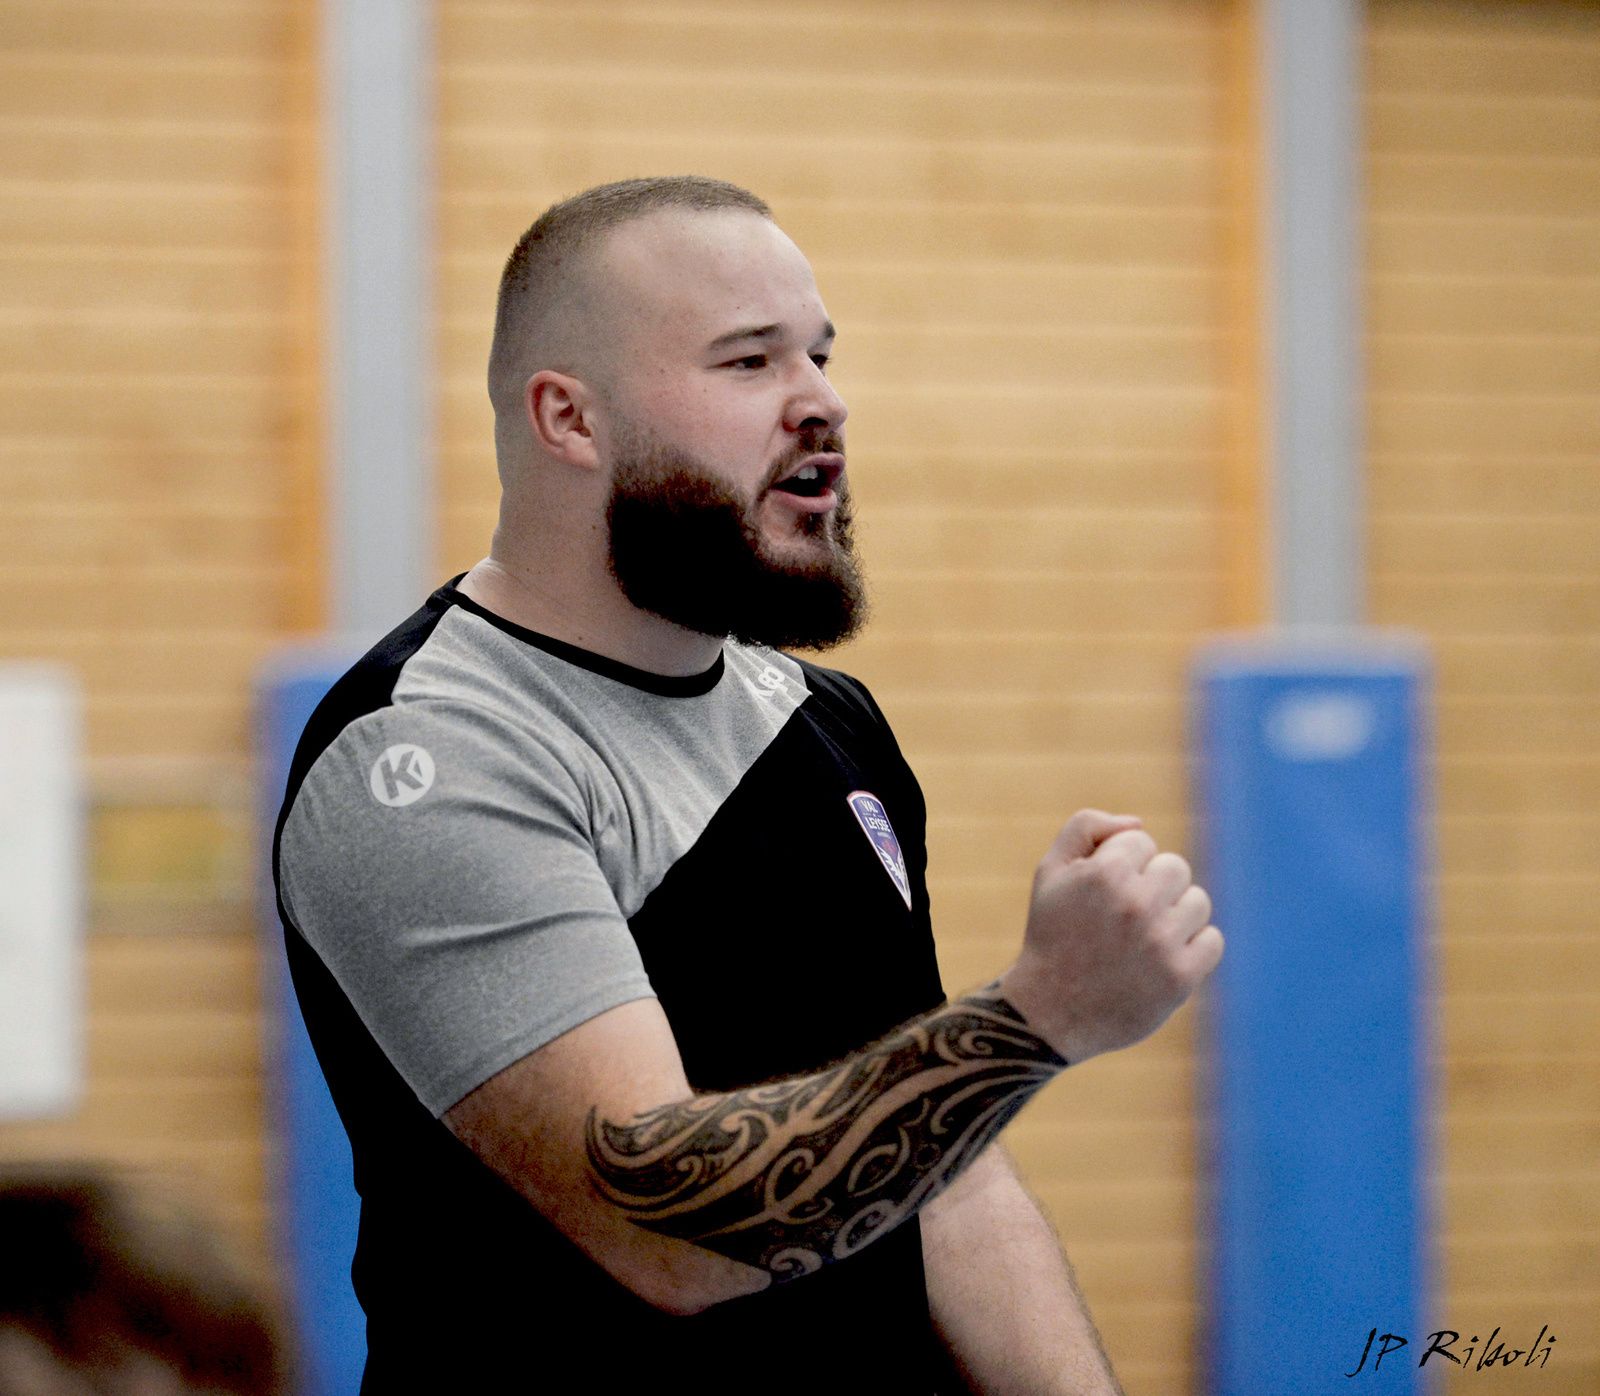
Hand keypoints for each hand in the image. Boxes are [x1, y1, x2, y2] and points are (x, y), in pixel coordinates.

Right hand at [999, 809, 1222, 1063]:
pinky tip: (1162, 958)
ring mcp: (1161, 943)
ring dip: (1176, 915)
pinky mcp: (1180, 978)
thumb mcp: (1050, 871)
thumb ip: (1085, 827)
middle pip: (1175, 867)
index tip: (1101, 894)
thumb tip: (1138, 822)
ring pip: (1198, 901)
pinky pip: (1213, 941)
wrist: (1049, 1010)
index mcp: (1104, 873)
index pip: (1142, 841)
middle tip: (1125, 916)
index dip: (1121, 865)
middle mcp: (1135, 904)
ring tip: (1144, 937)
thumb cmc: (1052, 934)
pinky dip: (1194, 948)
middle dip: (1152, 885)